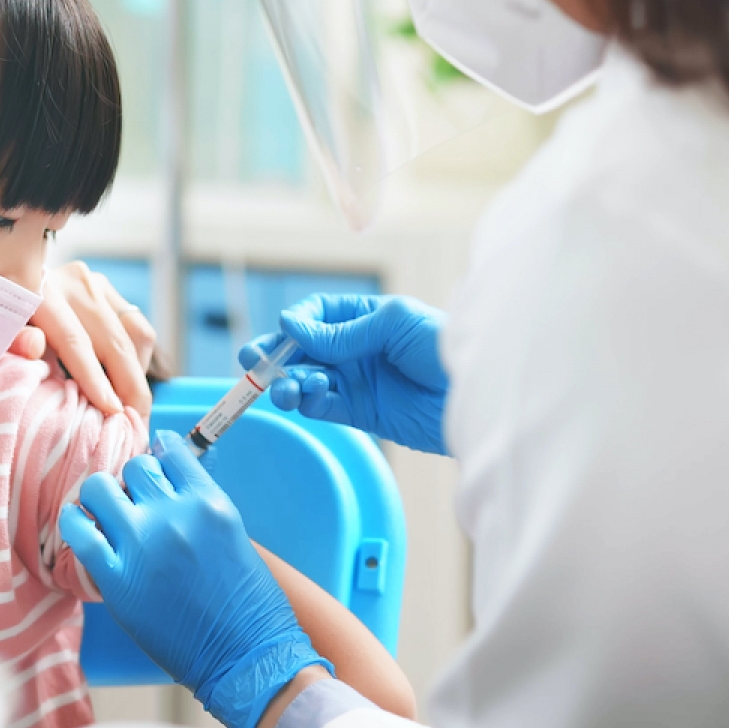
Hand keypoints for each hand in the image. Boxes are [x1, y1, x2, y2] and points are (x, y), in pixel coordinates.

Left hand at [10, 261, 156, 417]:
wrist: (0, 286)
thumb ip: (11, 339)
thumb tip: (34, 346)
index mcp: (42, 293)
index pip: (75, 341)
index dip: (96, 379)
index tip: (112, 411)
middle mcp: (75, 283)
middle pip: (115, 340)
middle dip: (131, 386)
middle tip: (136, 424)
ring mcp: (95, 284)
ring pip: (136, 333)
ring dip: (138, 374)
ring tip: (133, 408)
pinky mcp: (108, 290)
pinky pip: (137, 328)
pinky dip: (137, 360)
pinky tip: (126, 383)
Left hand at [60, 431, 330, 727]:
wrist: (245, 656)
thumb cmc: (248, 602)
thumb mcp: (233, 533)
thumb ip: (199, 503)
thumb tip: (168, 481)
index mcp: (208, 502)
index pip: (170, 450)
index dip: (159, 455)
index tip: (155, 464)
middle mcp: (174, 515)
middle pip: (134, 467)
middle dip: (133, 481)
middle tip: (136, 502)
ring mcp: (141, 546)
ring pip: (98, 488)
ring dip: (100, 496)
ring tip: (106, 514)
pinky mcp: (116, 580)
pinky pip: (78, 532)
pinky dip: (73, 522)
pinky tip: (80, 526)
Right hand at [239, 294, 448, 453]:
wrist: (475, 392)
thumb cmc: (443, 346)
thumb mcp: (392, 325)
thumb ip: (341, 332)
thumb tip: (291, 326)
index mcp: (364, 318)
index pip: (316, 315)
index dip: (296, 323)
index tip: (287, 332)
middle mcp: (355, 349)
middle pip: (302, 350)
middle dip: (275, 355)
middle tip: (253, 362)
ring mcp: (356, 381)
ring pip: (306, 379)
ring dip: (288, 382)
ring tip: (284, 388)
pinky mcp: (361, 412)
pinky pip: (323, 407)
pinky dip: (308, 403)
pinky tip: (306, 397)